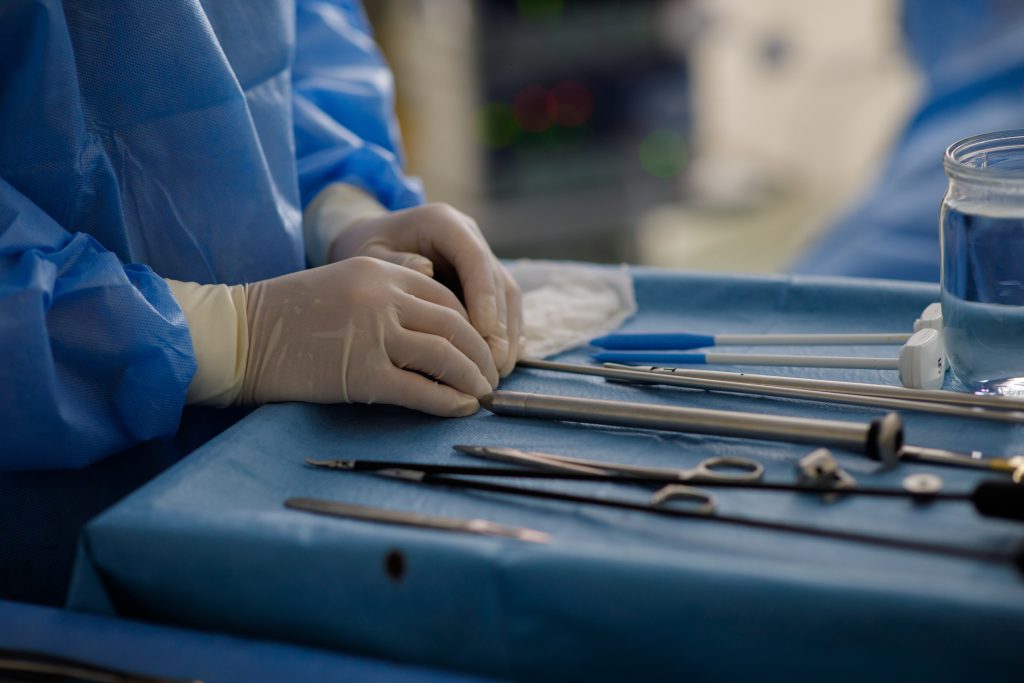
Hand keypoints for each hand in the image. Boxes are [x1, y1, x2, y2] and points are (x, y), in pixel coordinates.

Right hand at [239, 257, 497, 415]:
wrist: (238, 335)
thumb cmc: (286, 314)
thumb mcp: (342, 281)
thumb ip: (388, 286)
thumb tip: (431, 296)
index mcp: (380, 270)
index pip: (445, 297)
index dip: (472, 324)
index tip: (481, 346)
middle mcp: (383, 297)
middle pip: (455, 326)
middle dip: (481, 354)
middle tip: (493, 376)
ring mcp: (374, 334)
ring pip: (445, 356)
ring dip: (473, 379)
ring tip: (484, 395)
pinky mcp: (362, 373)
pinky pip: (421, 390)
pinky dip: (449, 401)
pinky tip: (462, 409)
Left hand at [328, 203, 521, 376]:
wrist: (371, 244)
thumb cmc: (366, 251)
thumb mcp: (369, 255)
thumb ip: (394, 263)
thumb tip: (427, 272)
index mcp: (442, 222)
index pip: (473, 256)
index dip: (482, 294)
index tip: (481, 332)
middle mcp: (469, 237)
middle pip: (497, 280)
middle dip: (499, 324)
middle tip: (493, 363)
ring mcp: (480, 258)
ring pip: (507, 296)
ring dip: (506, 334)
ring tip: (498, 369)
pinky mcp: (485, 280)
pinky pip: (504, 307)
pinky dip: (506, 334)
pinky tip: (503, 361)